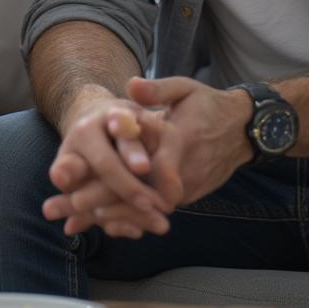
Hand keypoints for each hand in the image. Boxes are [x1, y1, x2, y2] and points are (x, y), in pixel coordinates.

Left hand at [44, 77, 252, 238]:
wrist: (242, 129)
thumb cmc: (207, 105)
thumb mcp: (185, 89)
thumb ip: (158, 90)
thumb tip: (131, 83)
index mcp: (181, 141)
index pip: (150, 169)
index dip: (117, 183)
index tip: (84, 192)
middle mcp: (184, 171)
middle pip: (141, 196)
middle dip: (101, 206)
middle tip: (65, 211)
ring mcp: (187, 187)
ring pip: (146, 209)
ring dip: (110, 216)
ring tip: (73, 224)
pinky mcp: (187, 196)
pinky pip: (156, 210)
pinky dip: (129, 218)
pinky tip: (101, 222)